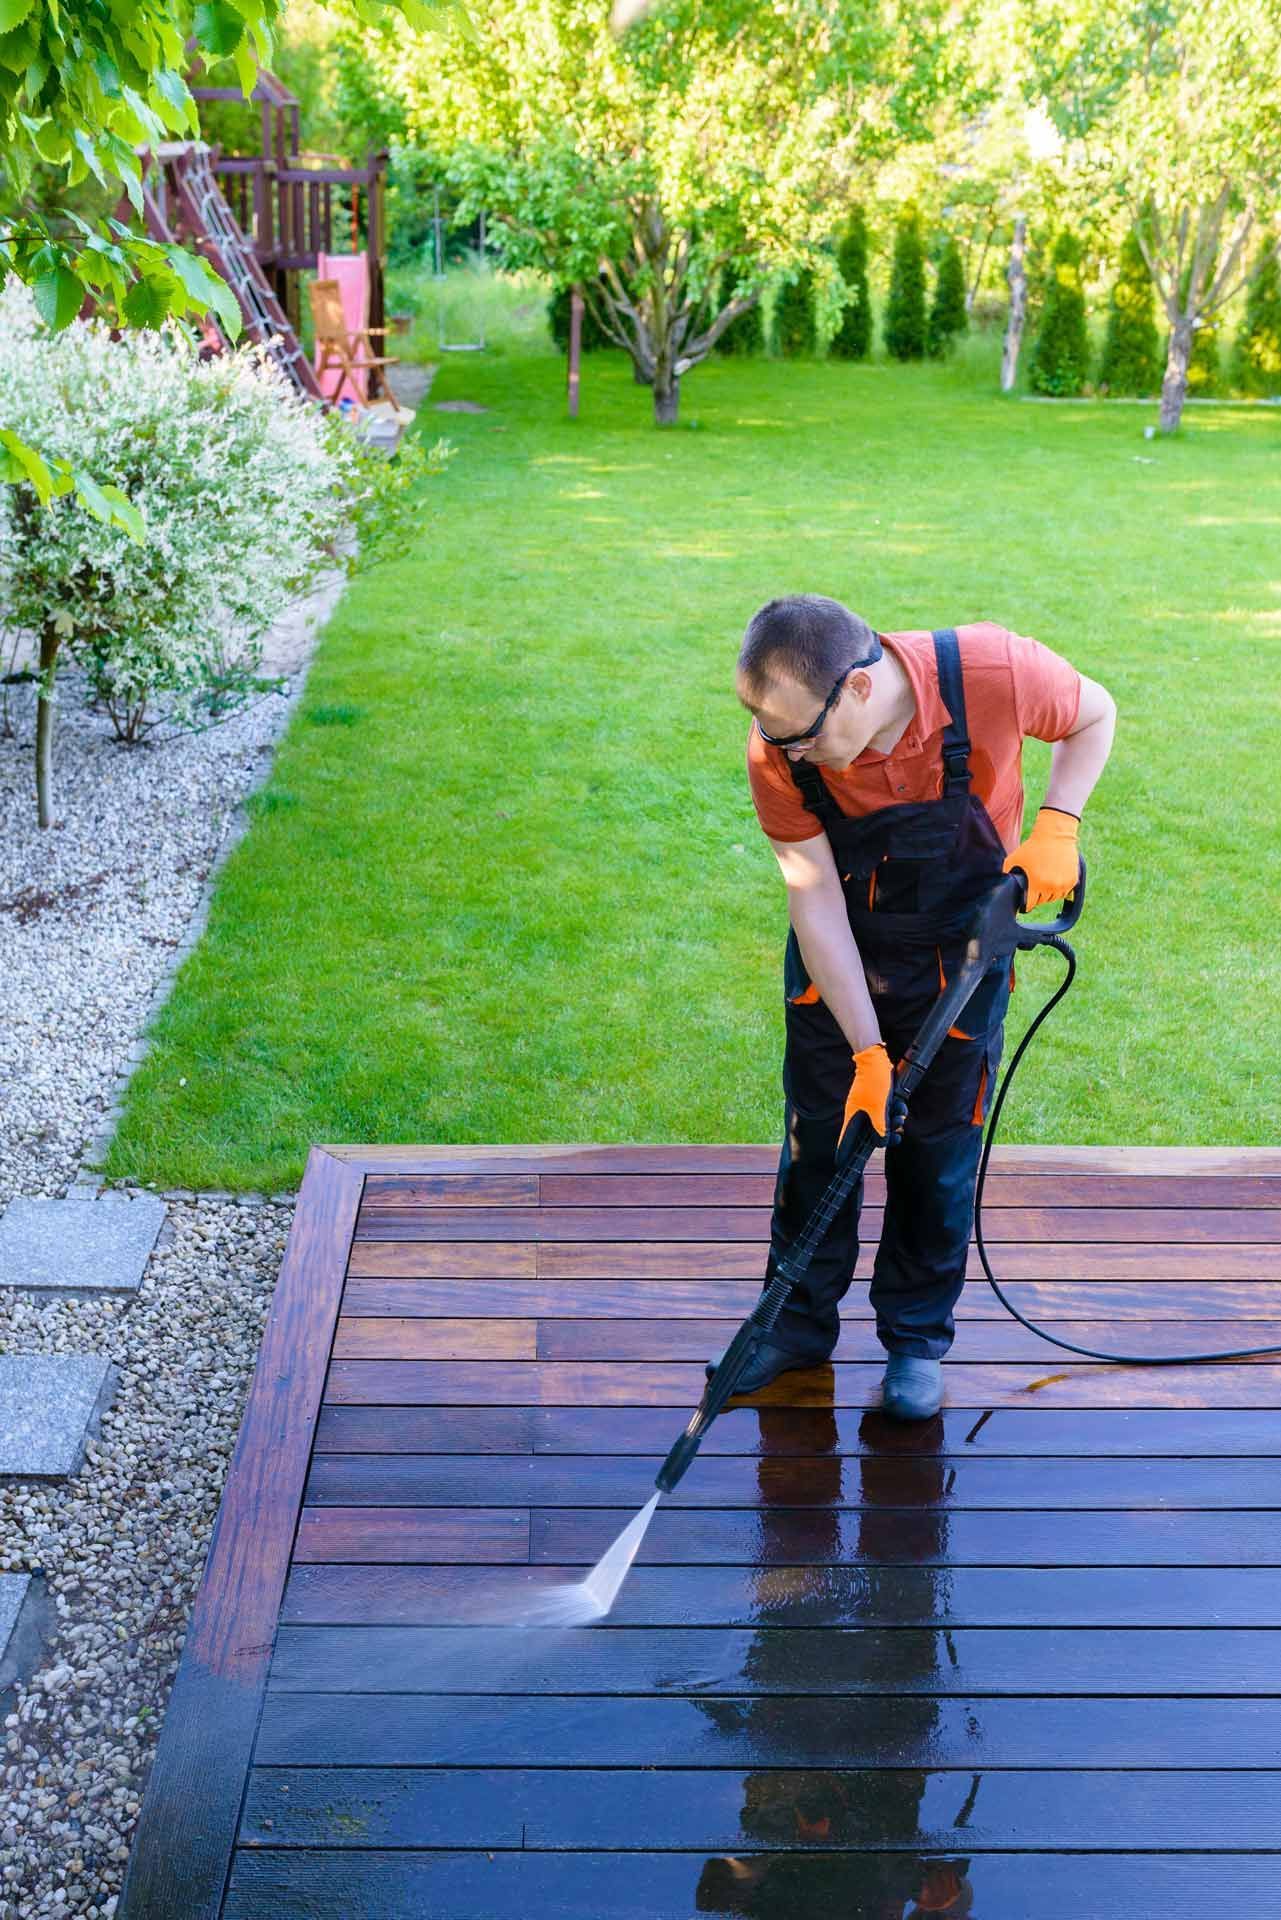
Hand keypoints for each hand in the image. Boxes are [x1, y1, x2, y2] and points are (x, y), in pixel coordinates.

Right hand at [837, 1043, 905, 1159]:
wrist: (876, 1060)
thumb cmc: (874, 1082)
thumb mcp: (879, 1109)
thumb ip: (880, 1128)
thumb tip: (881, 1143)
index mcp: (853, 1119)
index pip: (846, 1142)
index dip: (844, 1154)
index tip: (841, 1166)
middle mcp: (859, 1115)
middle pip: (869, 1136)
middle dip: (885, 1137)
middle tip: (897, 1136)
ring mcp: (868, 1108)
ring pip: (880, 1124)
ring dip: (893, 1122)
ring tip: (900, 1115)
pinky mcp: (877, 1101)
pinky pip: (886, 1113)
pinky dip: (894, 1111)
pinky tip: (900, 1106)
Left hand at [1003, 805, 1080, 909]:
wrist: (1055, 835)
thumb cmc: (1032, 847)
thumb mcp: (1013, 859)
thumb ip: (1007, 875)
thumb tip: (1003, 887)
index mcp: (1036, 883)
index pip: (1029, 905)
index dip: (1025, 904)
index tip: (1024, 900)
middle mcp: (1051, 886)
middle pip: (1042, 901)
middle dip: (1037, 895)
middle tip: (1034, 883)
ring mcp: (1063, 884)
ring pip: (1053, 898)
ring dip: (1048, 893)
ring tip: (1044, 879)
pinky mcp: (1073, 880)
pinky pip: (1064, 892)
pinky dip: (1059, 888)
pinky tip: (1053, 877)